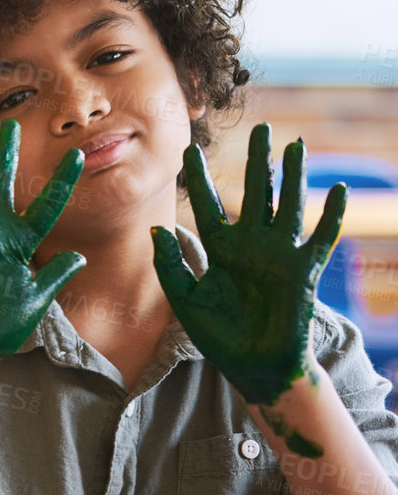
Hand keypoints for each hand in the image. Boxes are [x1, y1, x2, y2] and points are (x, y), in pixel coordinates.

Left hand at [154, 124, 343, 407]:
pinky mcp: (303, 271)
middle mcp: (250, 245)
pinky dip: (330, 216)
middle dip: (258, 161)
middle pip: (254, 192)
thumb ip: (170, 265)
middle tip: (260, 127)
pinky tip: (337, 191)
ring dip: (294, 175)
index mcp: (219, 249)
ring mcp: (279, 255)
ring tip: (296, 144)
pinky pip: (320, 239)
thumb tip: (156, 227)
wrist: (252, 367)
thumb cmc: (217, 336)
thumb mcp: (185, 300)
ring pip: (288, 205)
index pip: (208, 204)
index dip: (201, 178)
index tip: (192, 149)